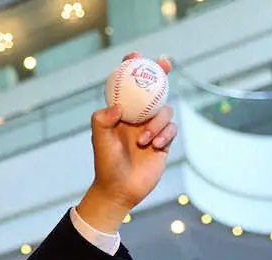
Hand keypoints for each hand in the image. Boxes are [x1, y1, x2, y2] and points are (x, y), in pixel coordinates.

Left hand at [77, 53, 176, 231]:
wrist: (120, 190)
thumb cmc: (106, 164)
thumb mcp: (99, 140)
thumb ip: (102, 120)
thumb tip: (116, 106)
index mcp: (121, 113)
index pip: (126, 85)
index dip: (131, 68)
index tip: (135, 56)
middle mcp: (137, 118)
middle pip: (153, 89)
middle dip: (160, 74)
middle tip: (164, 64)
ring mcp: (152, 129)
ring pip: (164, 111)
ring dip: (156, 123)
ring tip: (143, 141)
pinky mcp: (164, 142)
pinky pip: (172, 129)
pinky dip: (165, 135)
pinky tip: (155, 147)